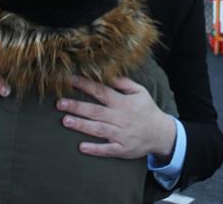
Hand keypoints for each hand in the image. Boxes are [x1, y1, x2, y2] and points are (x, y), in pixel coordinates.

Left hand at [57, 76, 175, 160]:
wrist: (162, 134)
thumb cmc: (147, 110)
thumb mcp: (140, 91)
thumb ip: (123, 82)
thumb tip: (107, 73)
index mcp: (123, 103)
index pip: (101, 91)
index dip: (86, 85)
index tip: (71, 80)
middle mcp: (121, 118)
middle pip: (96, 111)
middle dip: (77, 107)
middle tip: (60, 103)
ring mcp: (121, 135)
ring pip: (98, 129)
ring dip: (81, 125)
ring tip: (65, 120)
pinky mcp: (122, 150)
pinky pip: (107, 150)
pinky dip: (95, 149)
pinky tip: (82, 147)